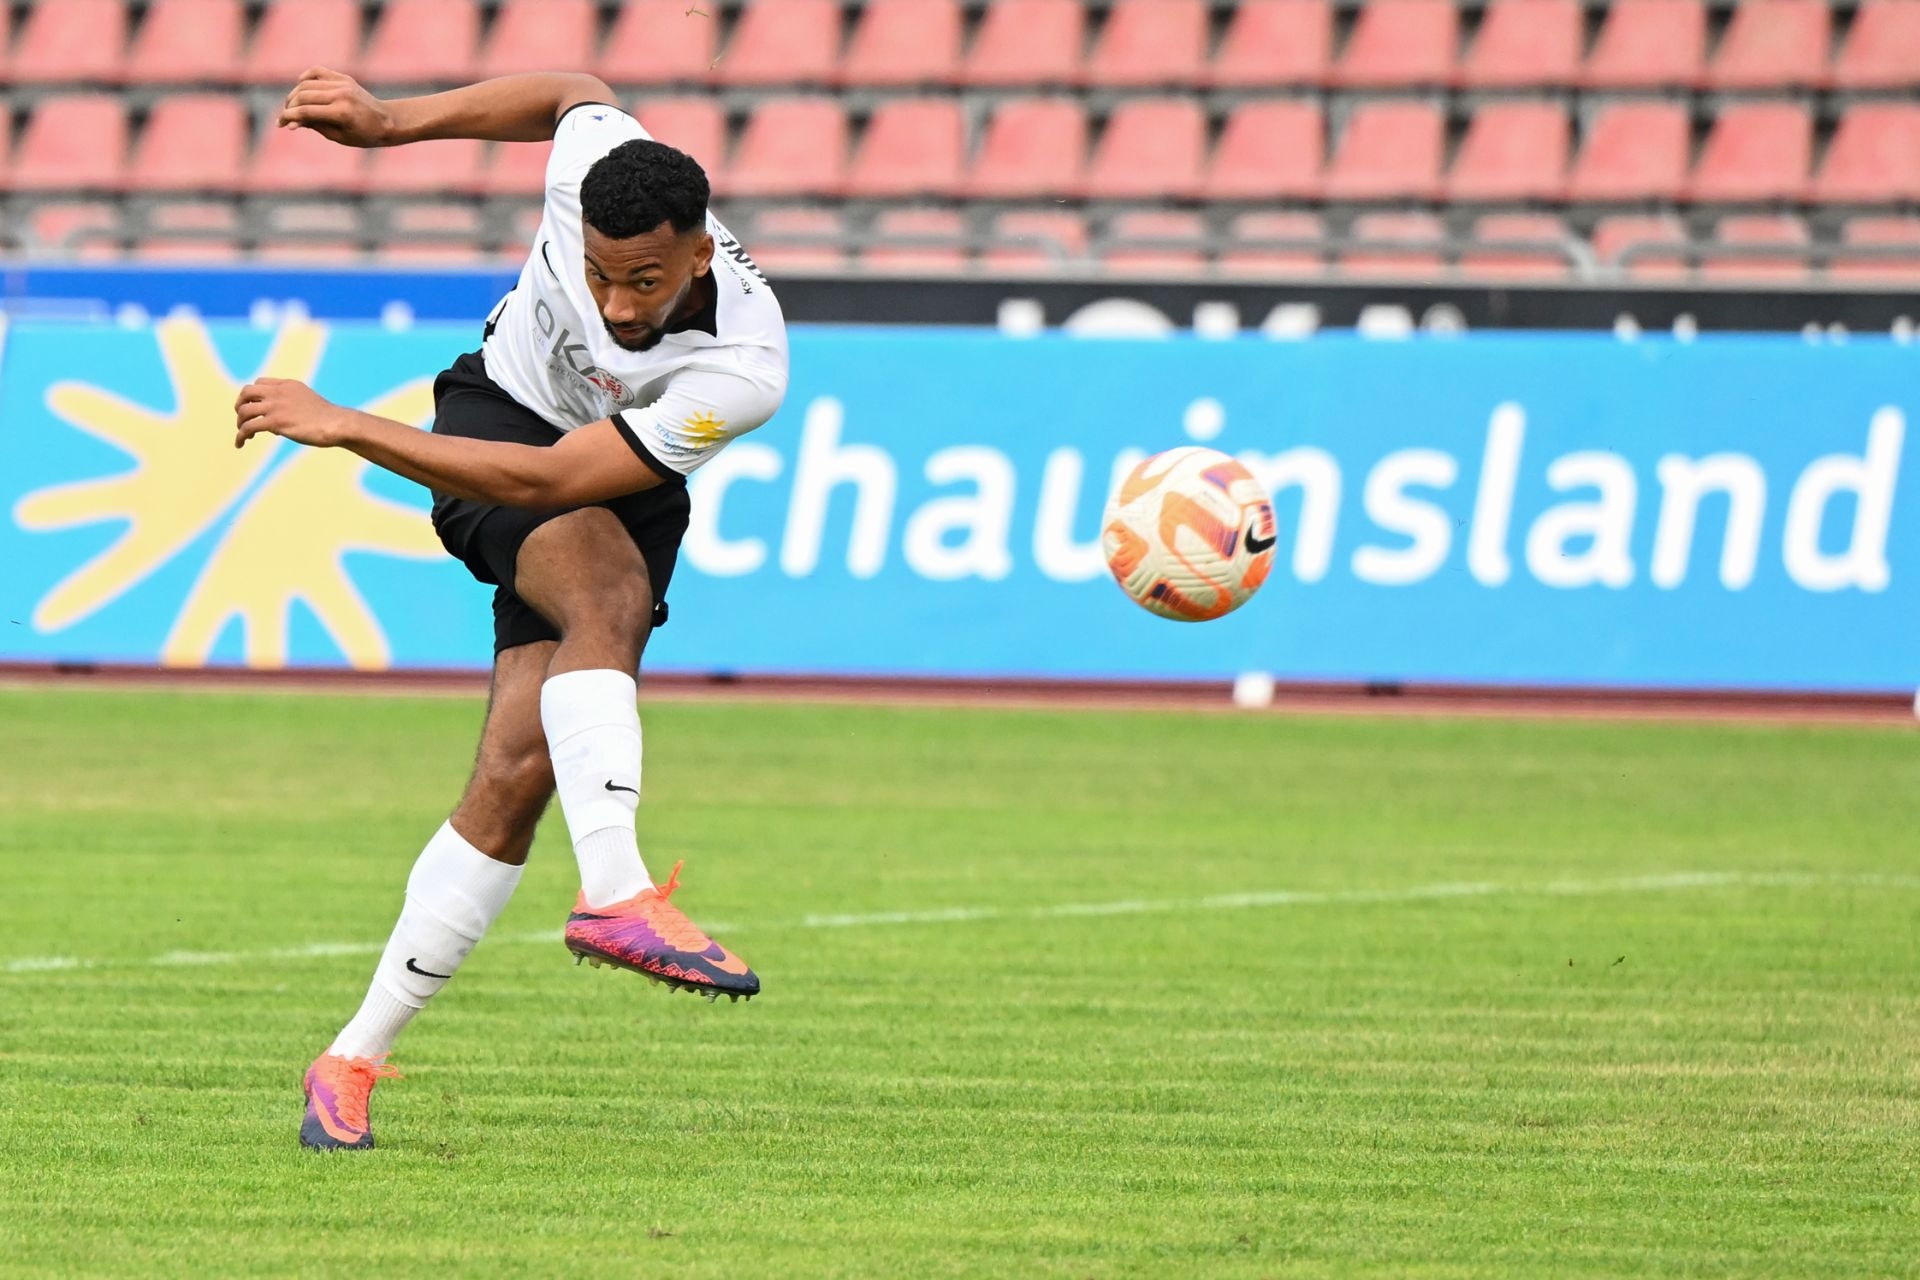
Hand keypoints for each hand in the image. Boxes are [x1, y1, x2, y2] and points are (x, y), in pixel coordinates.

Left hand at [233, 378, 356, 449]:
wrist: (337, 423)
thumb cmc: (327, 418)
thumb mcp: (307, 402)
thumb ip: (290, 406)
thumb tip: (275, 427)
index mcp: (287, 385)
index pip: (259, 383)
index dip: (253, 395)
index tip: (255, 408)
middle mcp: (278, 392)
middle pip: (246, 392)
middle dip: (240, 405)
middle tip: (242, 418)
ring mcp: (276, 406)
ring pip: (244, 411)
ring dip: (240, 423)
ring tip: (244, 434)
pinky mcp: (275, 422)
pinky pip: (248, 427)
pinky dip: (240, 436)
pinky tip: (240, 444)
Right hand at [277, 68, 397, 146]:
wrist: (387, 121)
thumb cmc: (363, 135)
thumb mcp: (338, 136)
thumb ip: (314, 126)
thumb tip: (290, 122)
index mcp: (341, 113)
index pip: (306, 112)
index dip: (289, 117)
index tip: (280, 123)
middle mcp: (341, 95)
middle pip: (303, 95)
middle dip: (289, 106)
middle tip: (285, 117)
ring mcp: (342, 83)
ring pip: (307, 83)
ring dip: (295, 94)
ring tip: (292, 106)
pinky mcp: (344, 78)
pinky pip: (318, 71)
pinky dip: (306, 77)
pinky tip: (300, 85)